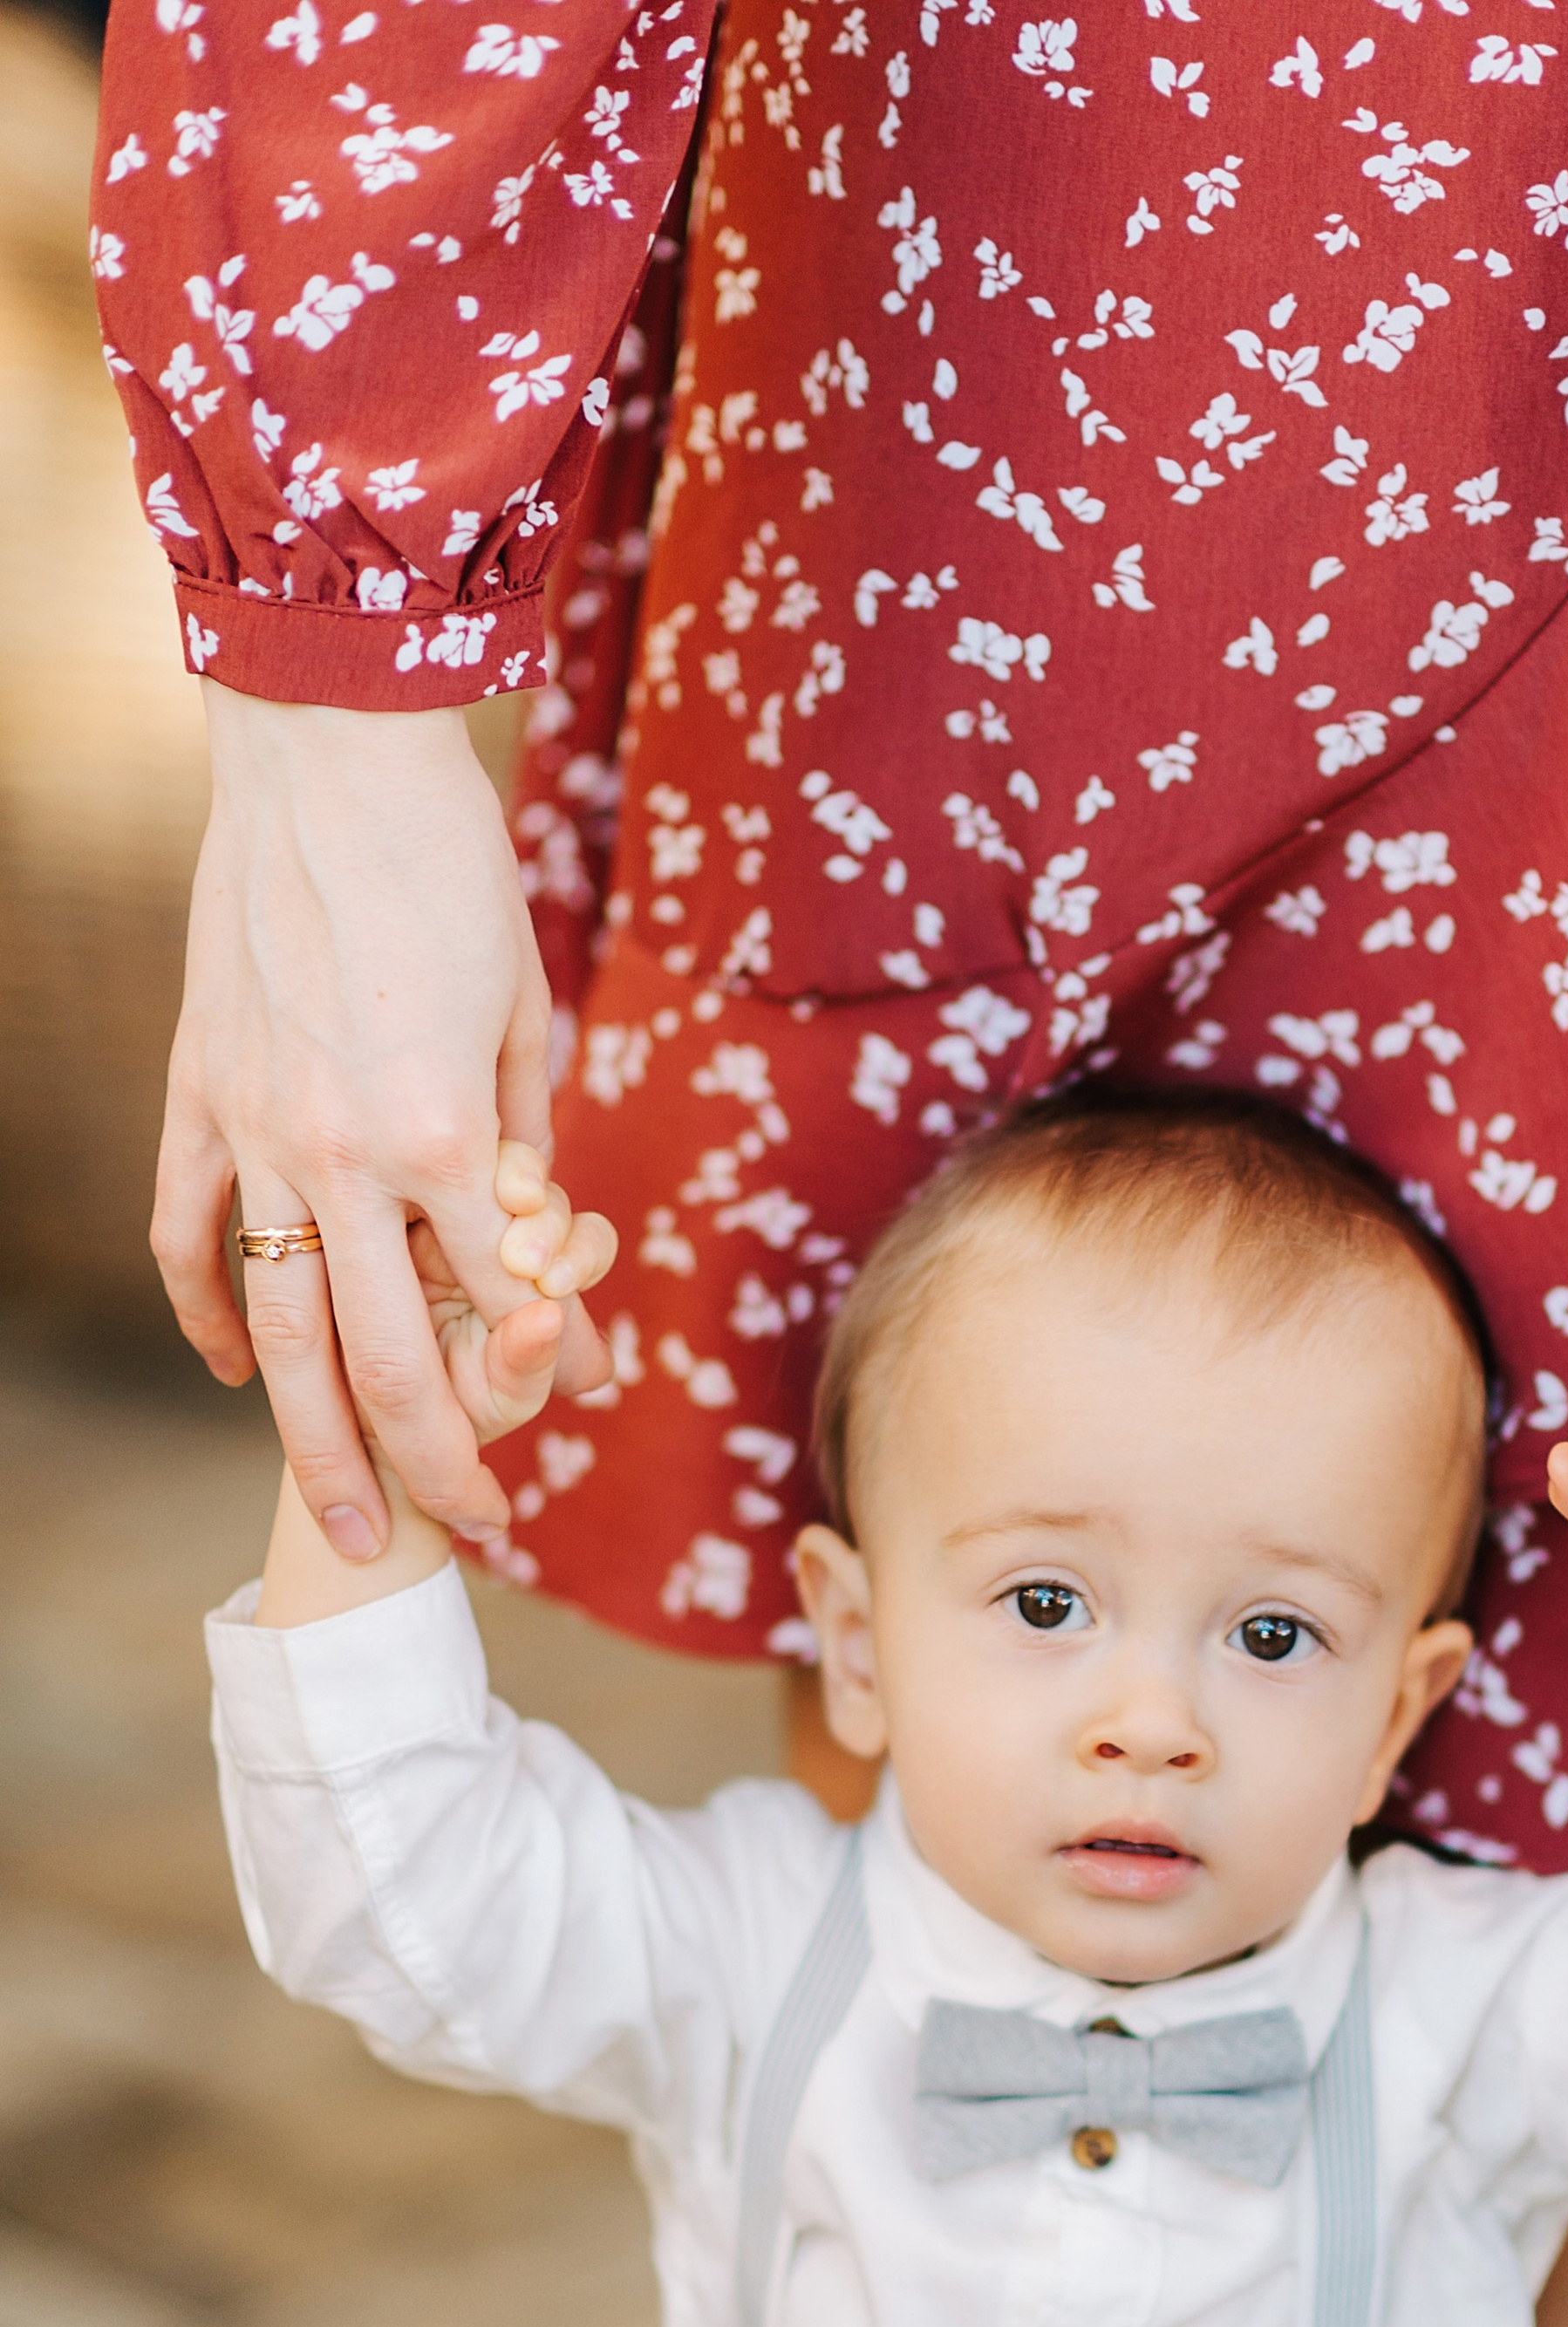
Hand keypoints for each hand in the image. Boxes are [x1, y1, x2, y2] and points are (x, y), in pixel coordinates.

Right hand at [156, 686, 605, 1562]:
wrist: (326, 760)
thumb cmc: (451, 874)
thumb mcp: (520, 1019)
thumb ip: (520, 1145)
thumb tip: (540, 1249)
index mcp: (444, 1135)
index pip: (512, 1298)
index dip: (558, 1359)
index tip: (586, 1397)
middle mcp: (344, 1155)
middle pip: (391, 1360)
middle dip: (439, 1464)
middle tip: (477, 1532)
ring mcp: (256, 1134)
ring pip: (280, 1331)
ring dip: (315, 1441)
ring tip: (340, 1526)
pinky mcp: (196, 1097)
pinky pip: (189, 1236)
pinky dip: (208, 1315)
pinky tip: (235, 1376)